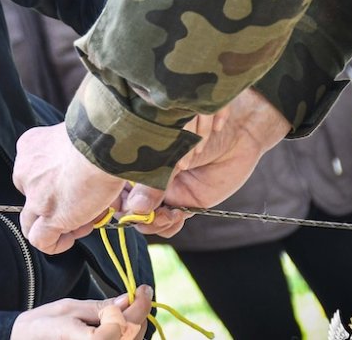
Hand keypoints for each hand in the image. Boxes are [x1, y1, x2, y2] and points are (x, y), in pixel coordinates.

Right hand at [10, 286, 153, 339]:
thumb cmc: (43, 325)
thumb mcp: (71, 309)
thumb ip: (101, 307)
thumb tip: (127, 300)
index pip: (127, 323)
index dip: (140, 305)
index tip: (143, 288)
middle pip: (134, 335)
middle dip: (139, 313)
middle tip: (138, 294)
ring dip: (134, 324)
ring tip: (128, 307)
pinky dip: (125, 334)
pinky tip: (118, 320)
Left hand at [14, 123, 128, 253]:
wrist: (102, 142)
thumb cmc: (100, 134)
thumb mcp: (78, 136)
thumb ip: (75, 152)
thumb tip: (90, 173)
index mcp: (32, 146)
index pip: (36, 173)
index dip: (59, 185)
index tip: (80, 186)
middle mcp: (26, 170)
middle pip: (35, 197)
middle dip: (61, 205)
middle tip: (88, 203)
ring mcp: (35, 195)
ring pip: (33, 221)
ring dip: (58, 225)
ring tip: (84, 220)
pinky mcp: (48, 215)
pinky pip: (40, 241)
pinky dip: (54, 244)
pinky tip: (70, 238)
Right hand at [123, 89, 289, 236]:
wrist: (238, 131)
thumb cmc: (200, 126)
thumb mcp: (170, 151)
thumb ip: (152, 179)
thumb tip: (136, 208)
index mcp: (135, 156)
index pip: (113, 184)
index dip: (115, 200)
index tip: (123, 207)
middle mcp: (146, 175)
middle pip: (128, 205)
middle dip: (136, 216)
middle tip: (149, 214)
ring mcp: (164, 190)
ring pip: (146, 218)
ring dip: (153, 224)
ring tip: (168, 216)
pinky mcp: (184, 202)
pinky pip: (167, 222)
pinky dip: (167, 226)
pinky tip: (175, 217)